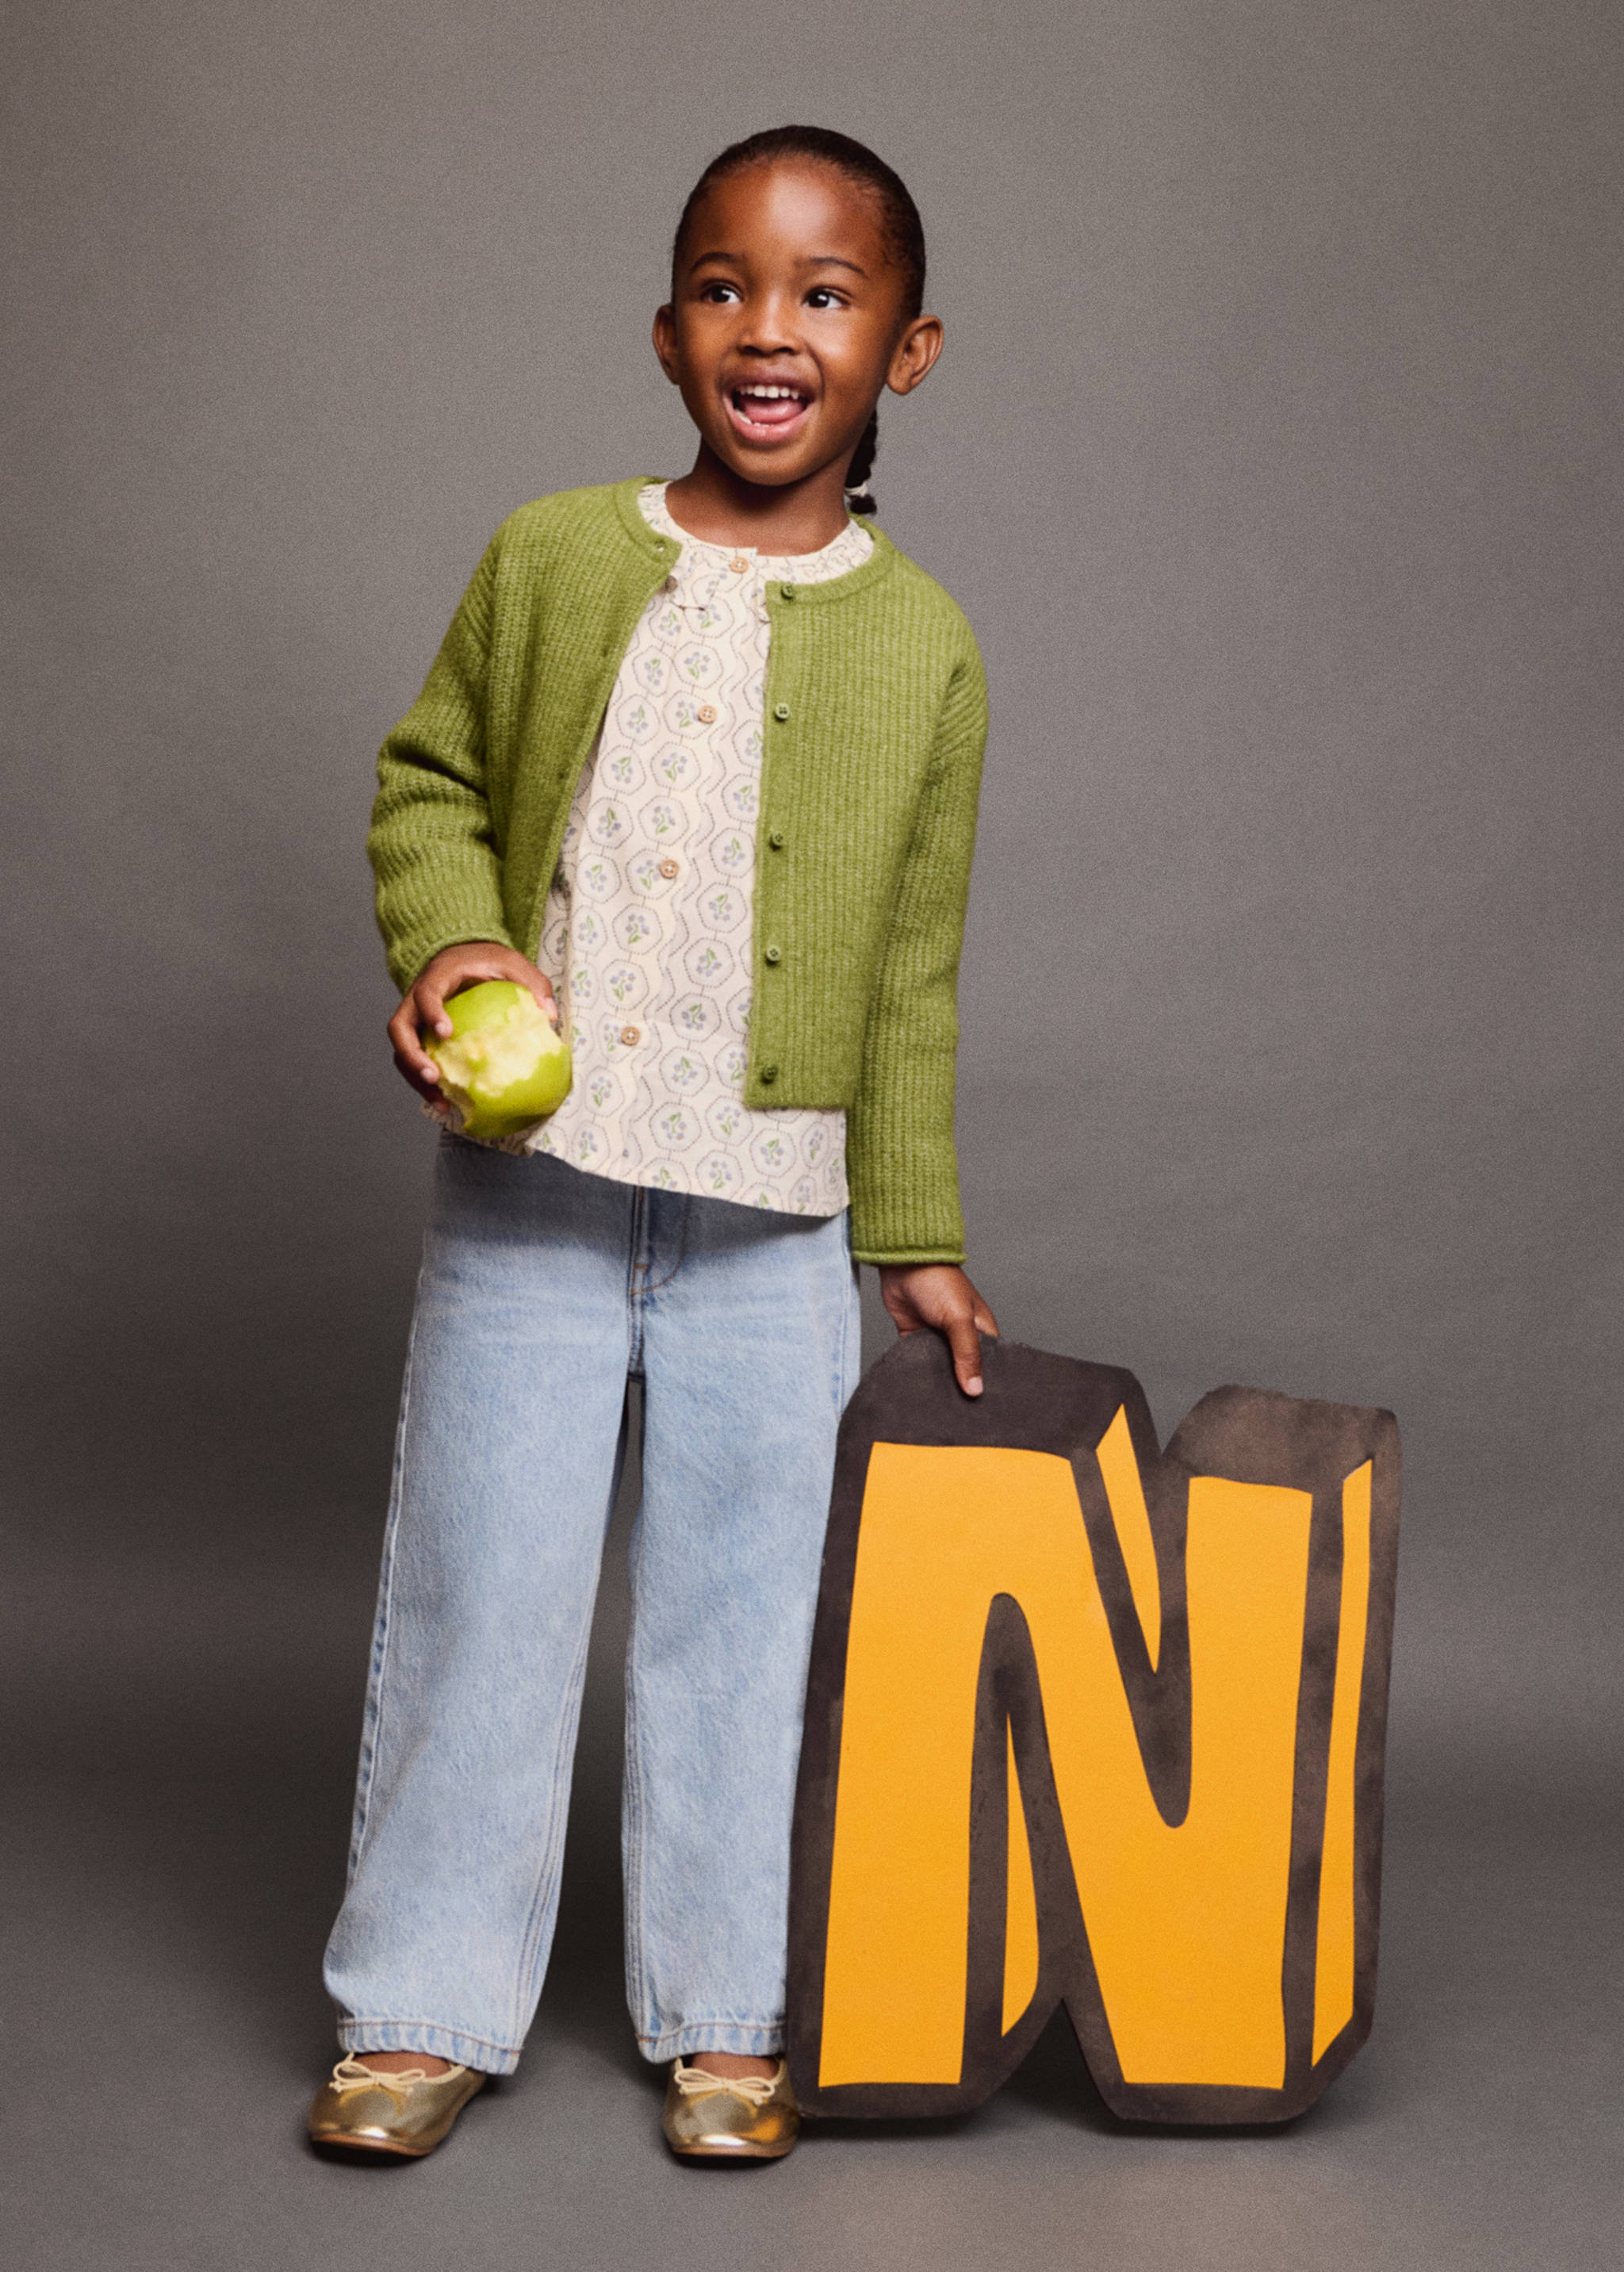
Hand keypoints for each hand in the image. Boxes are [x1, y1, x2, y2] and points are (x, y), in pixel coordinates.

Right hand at [388, 942, 558, 1098]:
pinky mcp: (419, 1035)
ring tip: (440, 1100)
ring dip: (414, 1077)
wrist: (466, 956)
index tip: (446, 1032)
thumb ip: (533, 984)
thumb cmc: (488, 961)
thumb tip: (549, 1016)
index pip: (425, 993)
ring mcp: (415, 1018)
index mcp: (438, 976)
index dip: (431, 1012)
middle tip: (433, 1075)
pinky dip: (424, 1083)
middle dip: (411, 1055)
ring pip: (400, 1049)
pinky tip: (445, 1101)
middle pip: (398, 1028)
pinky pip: (412, 1060)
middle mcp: (417, 998)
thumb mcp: (514, 963)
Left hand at [877, 1264, 999, 1397]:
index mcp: (982, 1330)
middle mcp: (962, 1337)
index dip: (987, 1384)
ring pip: (941, 1368)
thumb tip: (975, 1390)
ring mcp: (938, 1338)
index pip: (990, 1365)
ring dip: (938, 1381)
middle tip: (959, 1416)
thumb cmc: (938, 1281)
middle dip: (961, 1387)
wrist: (902, 1263)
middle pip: (964, 1370)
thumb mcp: (959, 1319)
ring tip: (938, 1408)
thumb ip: (967, 1354)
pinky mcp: (915, 1338)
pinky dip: (918, 1371)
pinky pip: (919, 1361)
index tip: (984, 1409)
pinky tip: (918, 1388)